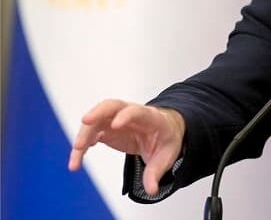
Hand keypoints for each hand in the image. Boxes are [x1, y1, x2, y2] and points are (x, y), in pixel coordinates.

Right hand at [68, 99, 185, 195]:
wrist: (163, 131)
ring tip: (77, 151)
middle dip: (98, 112)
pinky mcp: (107, 129)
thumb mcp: (167, 156)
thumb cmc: (165, 139)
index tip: (116, 125)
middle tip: (86, 120)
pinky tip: (78, 154)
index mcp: (151, 118)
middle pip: (112, 106)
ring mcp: (117, 119)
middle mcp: (132, 114)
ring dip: (85, 133)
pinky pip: (92, 133)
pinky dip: (83, 143)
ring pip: (97, 120)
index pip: (138, 112)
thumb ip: (156, 172)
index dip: (127, 116)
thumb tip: (151, 190)